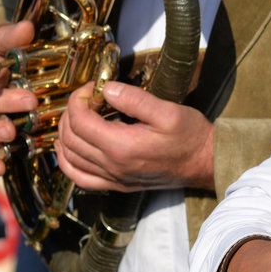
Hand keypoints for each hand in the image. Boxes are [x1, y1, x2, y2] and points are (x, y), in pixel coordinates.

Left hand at [54, 79, 215, 191]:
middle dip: (70, 112)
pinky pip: (79, 178)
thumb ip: (134, 99)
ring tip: (78, 116)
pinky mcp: (117, 184)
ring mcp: (113, 178)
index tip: (92, 88)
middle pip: (70, 138)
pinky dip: (68, 161)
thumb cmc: (190, 137)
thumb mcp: (168, 111)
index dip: (79, 99)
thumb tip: (107, 89)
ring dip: (66, 134)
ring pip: (70, 157)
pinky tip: (70, 147)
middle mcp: (113, 166)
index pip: (80, 121)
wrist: (204, 163)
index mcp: (122, 146)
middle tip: (86, 98)